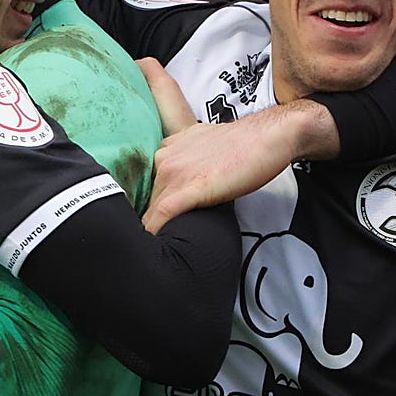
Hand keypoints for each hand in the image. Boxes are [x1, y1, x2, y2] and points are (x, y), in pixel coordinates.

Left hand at [138, 60, 332, 230]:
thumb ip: (188, 162)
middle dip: (138, 222)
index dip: (138, 205)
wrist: (267, 138)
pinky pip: (161, 216)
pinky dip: (154, 233)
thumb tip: (184, 187)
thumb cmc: (243, 147)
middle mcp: (164, 159)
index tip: (128, 226)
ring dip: (145, 233)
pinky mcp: (189, 189)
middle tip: (130, 248)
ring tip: (142, 256)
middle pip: (145, 199)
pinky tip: (151, 249)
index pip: (144, 183)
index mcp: (167, 151)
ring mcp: (174, 173)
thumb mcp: (205, 146)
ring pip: (149, 210)